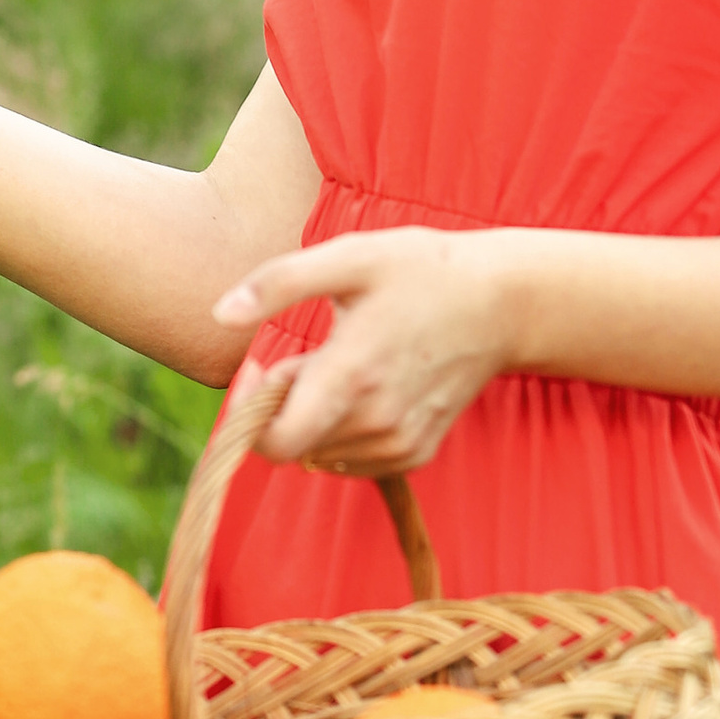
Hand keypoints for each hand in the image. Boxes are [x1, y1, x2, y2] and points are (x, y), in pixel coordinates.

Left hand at [211, 229, 514, 474]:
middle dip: (286, 406)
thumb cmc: (420, 270)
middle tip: (316, 354)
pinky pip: (354, 460)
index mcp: (351, 376)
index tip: (266, 367)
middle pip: (294, 446)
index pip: (276, 444)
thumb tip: (220, 313)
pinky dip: (346, 431)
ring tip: (347, 365)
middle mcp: (377, 422)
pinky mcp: (417, 452)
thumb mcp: (349, 257)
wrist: (500, 302)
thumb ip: (278, 283)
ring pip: (321, 454)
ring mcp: (400, 443)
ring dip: (316, 419)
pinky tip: (371, 386)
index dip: (253, 414)